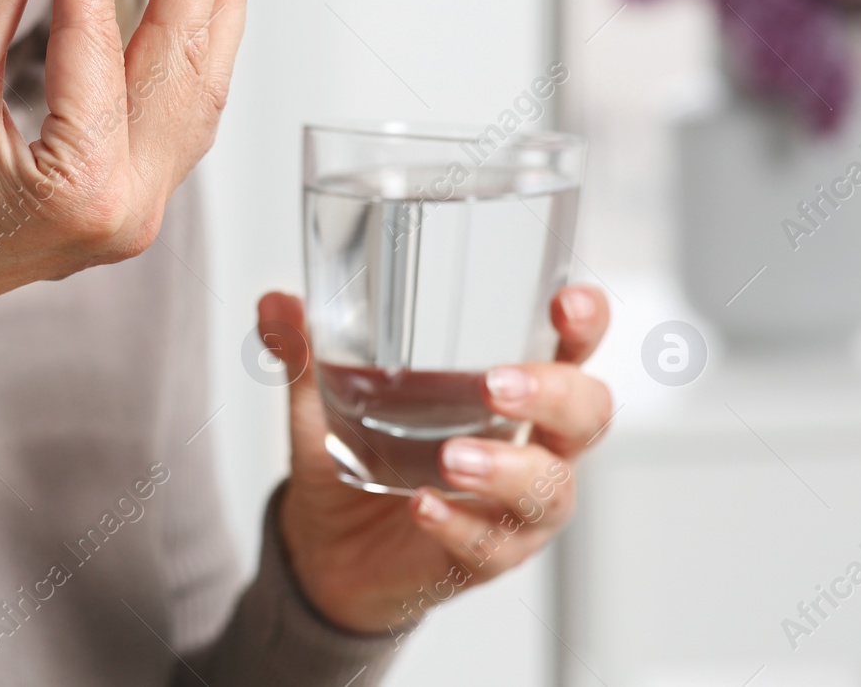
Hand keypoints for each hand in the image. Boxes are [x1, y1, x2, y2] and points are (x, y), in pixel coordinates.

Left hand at [260, 285, 612, 636]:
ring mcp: (515, 509)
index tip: (566, 301)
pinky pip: (489, 546)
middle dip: (553, 395)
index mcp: (514, 394)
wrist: (330, 546)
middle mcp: (533, 450)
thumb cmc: (358, 456)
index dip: (584, 325)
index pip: (572, 352)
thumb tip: (275, 303)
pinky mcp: (484, 558)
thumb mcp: (326, 397)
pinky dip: (457, 524)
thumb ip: (307, 350)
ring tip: (452, 458)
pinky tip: (423, 506)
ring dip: (504, 470)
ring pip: (549, 490)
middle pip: (585, 417)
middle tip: (496, 385)